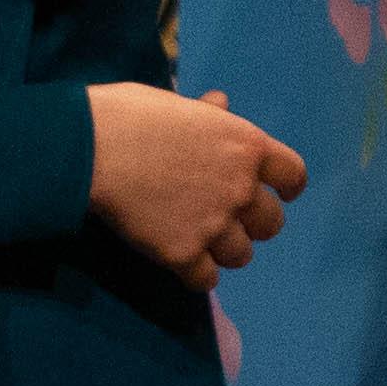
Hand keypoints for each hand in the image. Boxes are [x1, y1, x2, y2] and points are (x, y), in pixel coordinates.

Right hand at [86, 82, 306, 290]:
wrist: (92, 148)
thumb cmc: (132, 115)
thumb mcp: (178, 104)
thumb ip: (207, 114)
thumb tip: (220, 105)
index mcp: (247, 146)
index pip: (294, 175)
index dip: (287, 187)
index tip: (281, 193)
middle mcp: (241, 188)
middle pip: (271, 223)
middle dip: (252, 223)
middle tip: (227, 219)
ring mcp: (214, 225)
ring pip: (241, 255)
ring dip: (224, 250)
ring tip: (201, 241)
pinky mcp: (184, 255)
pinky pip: (206, 280)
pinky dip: (196, 274)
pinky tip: (180, 260)